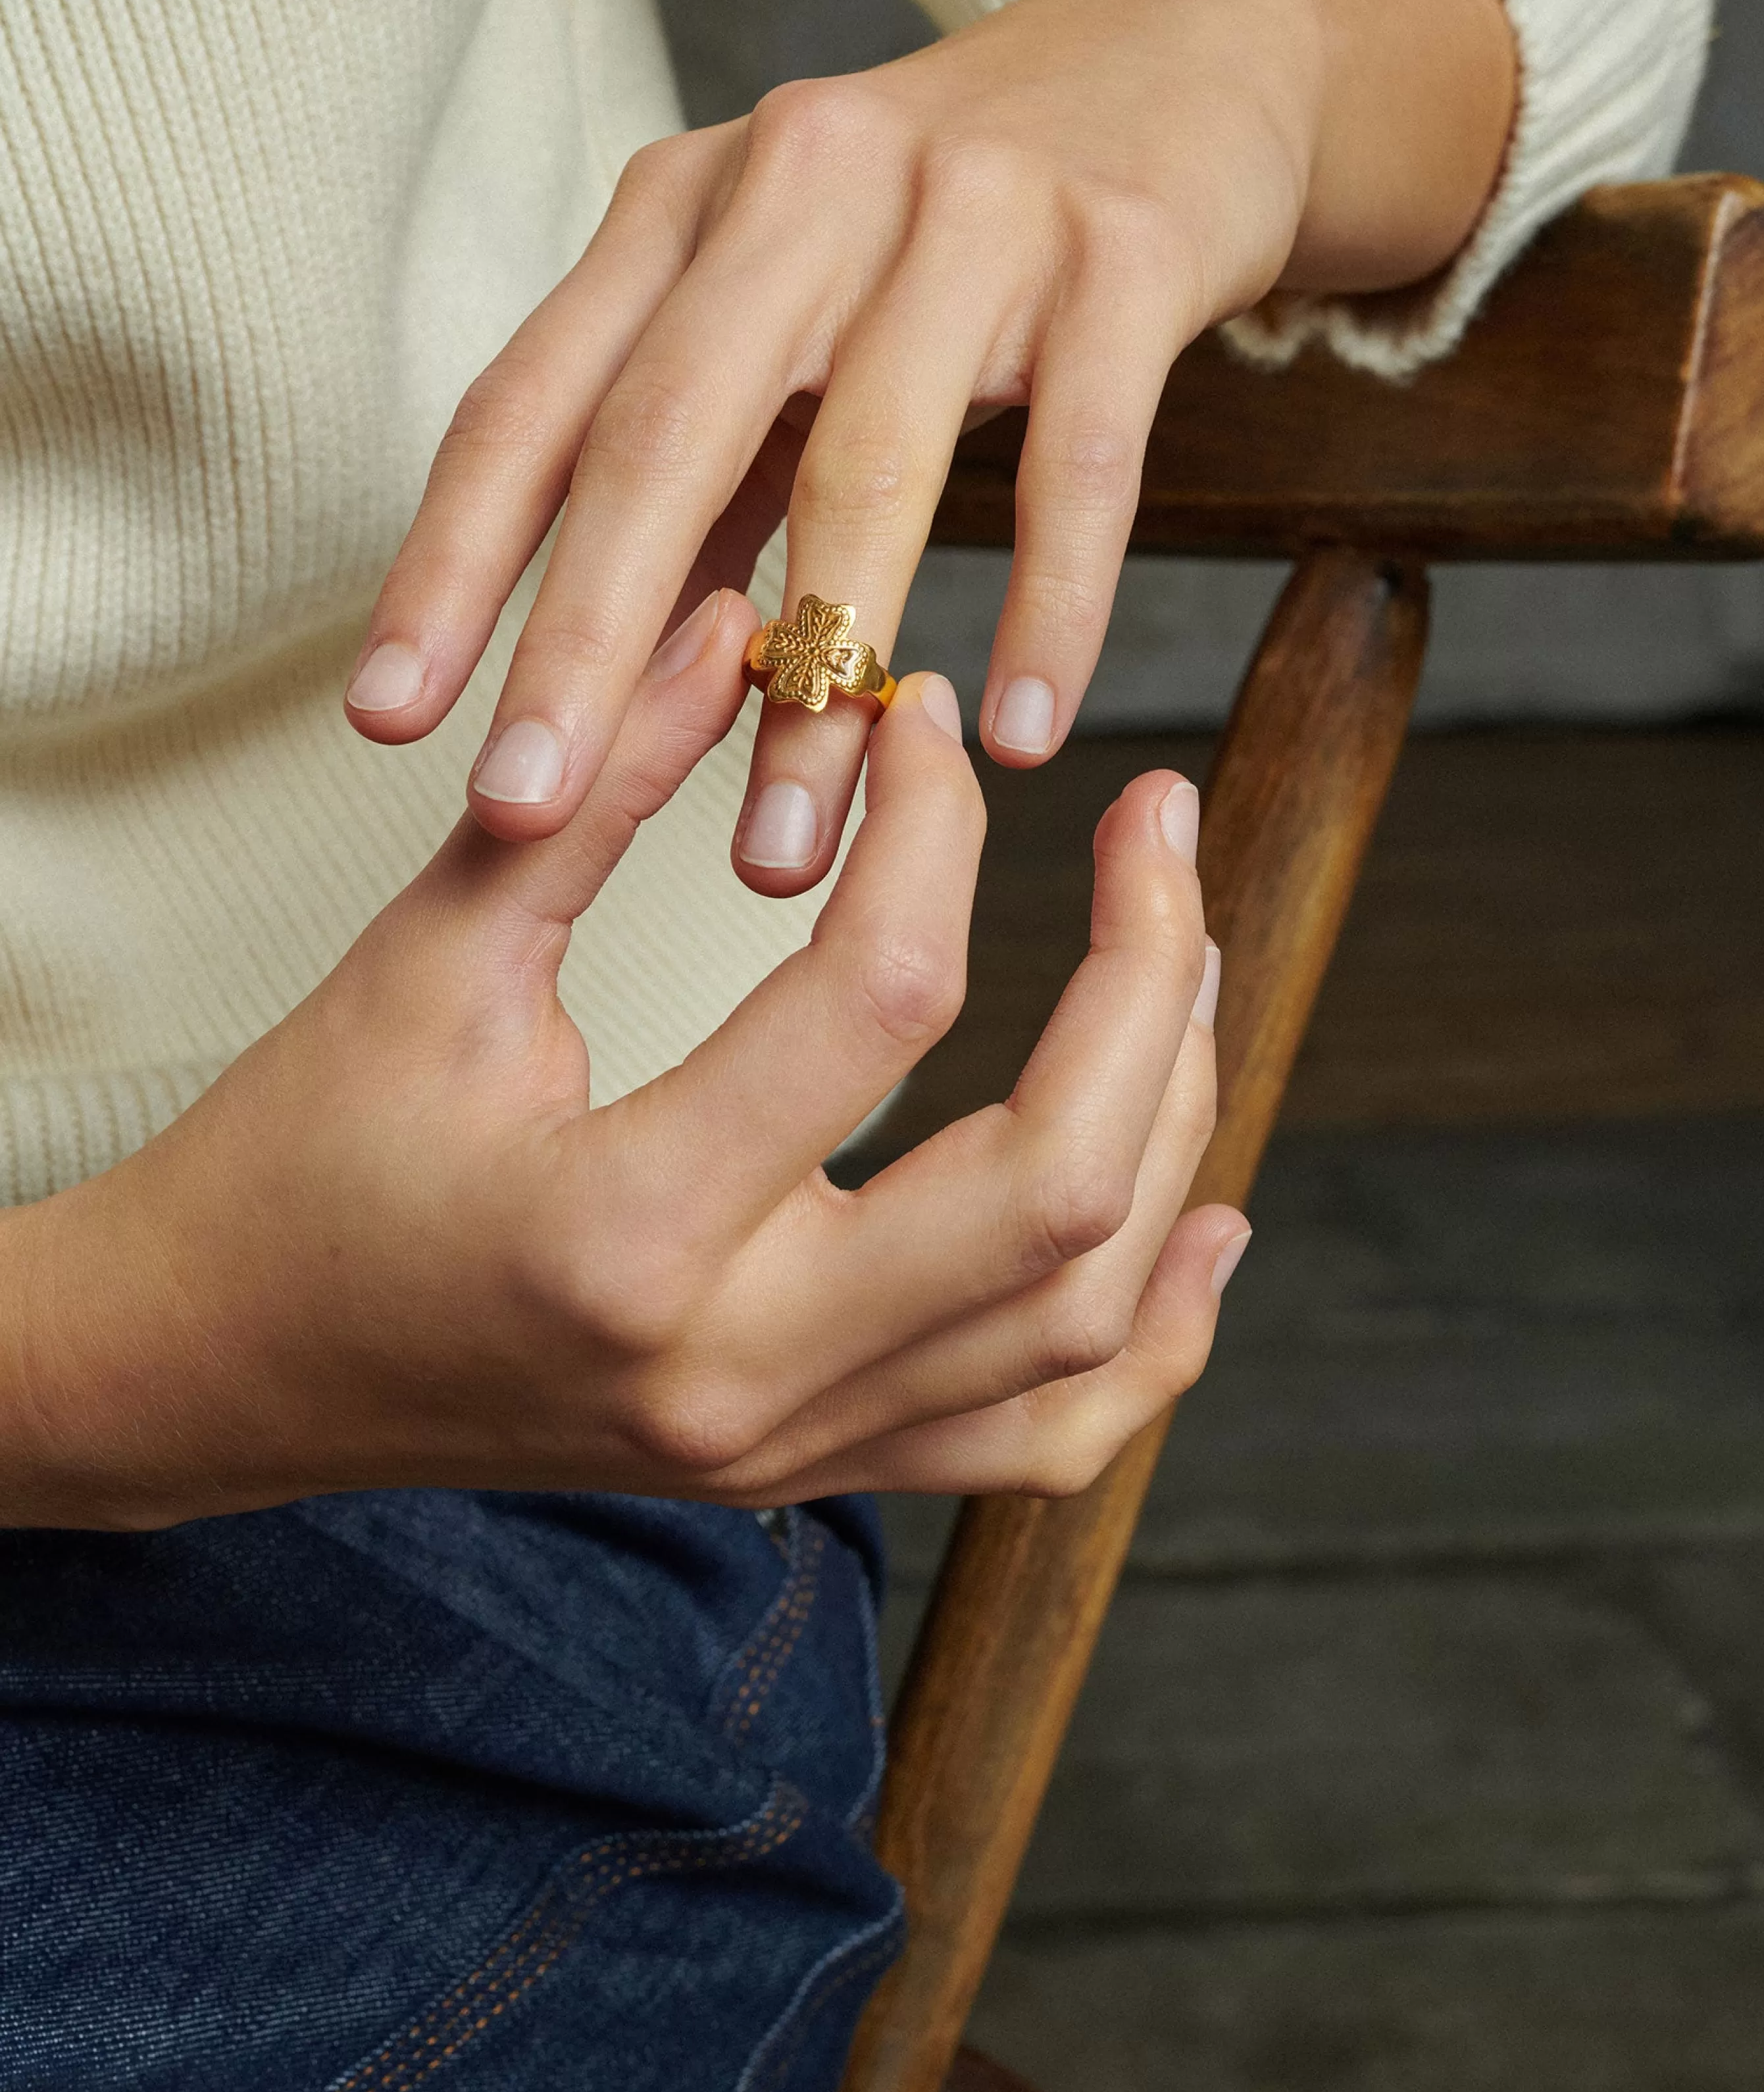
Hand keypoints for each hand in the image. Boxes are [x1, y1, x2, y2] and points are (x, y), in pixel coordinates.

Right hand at [0, 592, 1246, 1531]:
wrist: (228, 1366)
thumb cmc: (306, 1160)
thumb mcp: (430, 954)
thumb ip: (601, 789)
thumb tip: (761, 621)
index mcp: (626, 1233)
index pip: (880, 1001)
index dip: (936, 823)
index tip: (921, 715)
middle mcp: (737, 1372)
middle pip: (1059, 1193)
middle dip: (1150, 982)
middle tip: (1159, 825)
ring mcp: (789, 1447)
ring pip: (1086, 1323)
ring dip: (1176, 1127)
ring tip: (1185, 963)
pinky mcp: (810, 1470)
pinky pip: (1043, 1439)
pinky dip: (1153, 1338)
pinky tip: (1207, 1218)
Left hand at [345, 0, 1511, 890]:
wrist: (1191, 56)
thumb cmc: (953, 220)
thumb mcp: (793, 302)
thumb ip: (704, 461)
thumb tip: (604, 669)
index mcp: (686, 205)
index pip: (535, 396)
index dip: (450, 561)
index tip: (387, 718)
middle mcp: (804, 183)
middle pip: (664, 433)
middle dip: (578, 639)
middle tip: (522, 808)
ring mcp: (971, 209)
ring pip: (870, 466)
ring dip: (818, 680)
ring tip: (779, 855)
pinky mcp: (1122, 255)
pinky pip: (1079, 464)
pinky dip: (1050, 611)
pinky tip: (1023, 742)